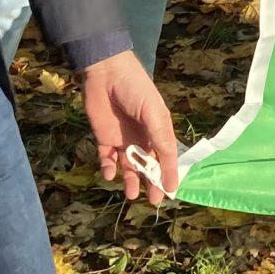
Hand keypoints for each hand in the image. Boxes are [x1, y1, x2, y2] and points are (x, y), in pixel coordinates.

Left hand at [82, 52, 180, 200]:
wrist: (106, 73)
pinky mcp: (104, 138)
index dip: (169, 174)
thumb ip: (161, 139)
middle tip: (152, 200)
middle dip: (150, 182)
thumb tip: (169, 166)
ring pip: (128, 166)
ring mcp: (122, 139)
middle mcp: (142, 137)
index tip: (170, 192)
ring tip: (130, 195)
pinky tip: (110, 174)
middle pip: (148, 165)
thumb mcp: (154, 113)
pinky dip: (108, 168)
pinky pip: (106, 158)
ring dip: (130, 180)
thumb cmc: (136, 89)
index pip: (166, 157)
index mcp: (158, 130)